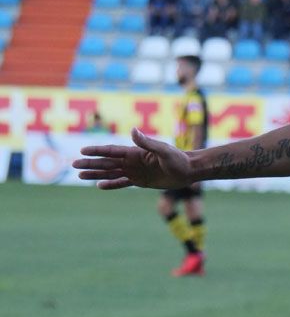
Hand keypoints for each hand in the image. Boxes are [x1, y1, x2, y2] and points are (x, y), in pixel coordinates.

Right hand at [73, 128, 191, 190]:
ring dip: (96, 174)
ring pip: (110, 173)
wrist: (189, 171)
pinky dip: (111, 184)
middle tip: (73, 164)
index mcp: (135, 152)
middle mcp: (132, 161)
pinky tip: (99, 186)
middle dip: (90, 163)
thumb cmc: (178, 159)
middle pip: (107, 162)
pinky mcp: (140, 181)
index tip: (82, 151)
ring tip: (80, 175)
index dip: (97, 151)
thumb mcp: (163, 150)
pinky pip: (122, 183)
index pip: (112, 151)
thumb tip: (133, 130)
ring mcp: (135, 171)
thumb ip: (147, 142)